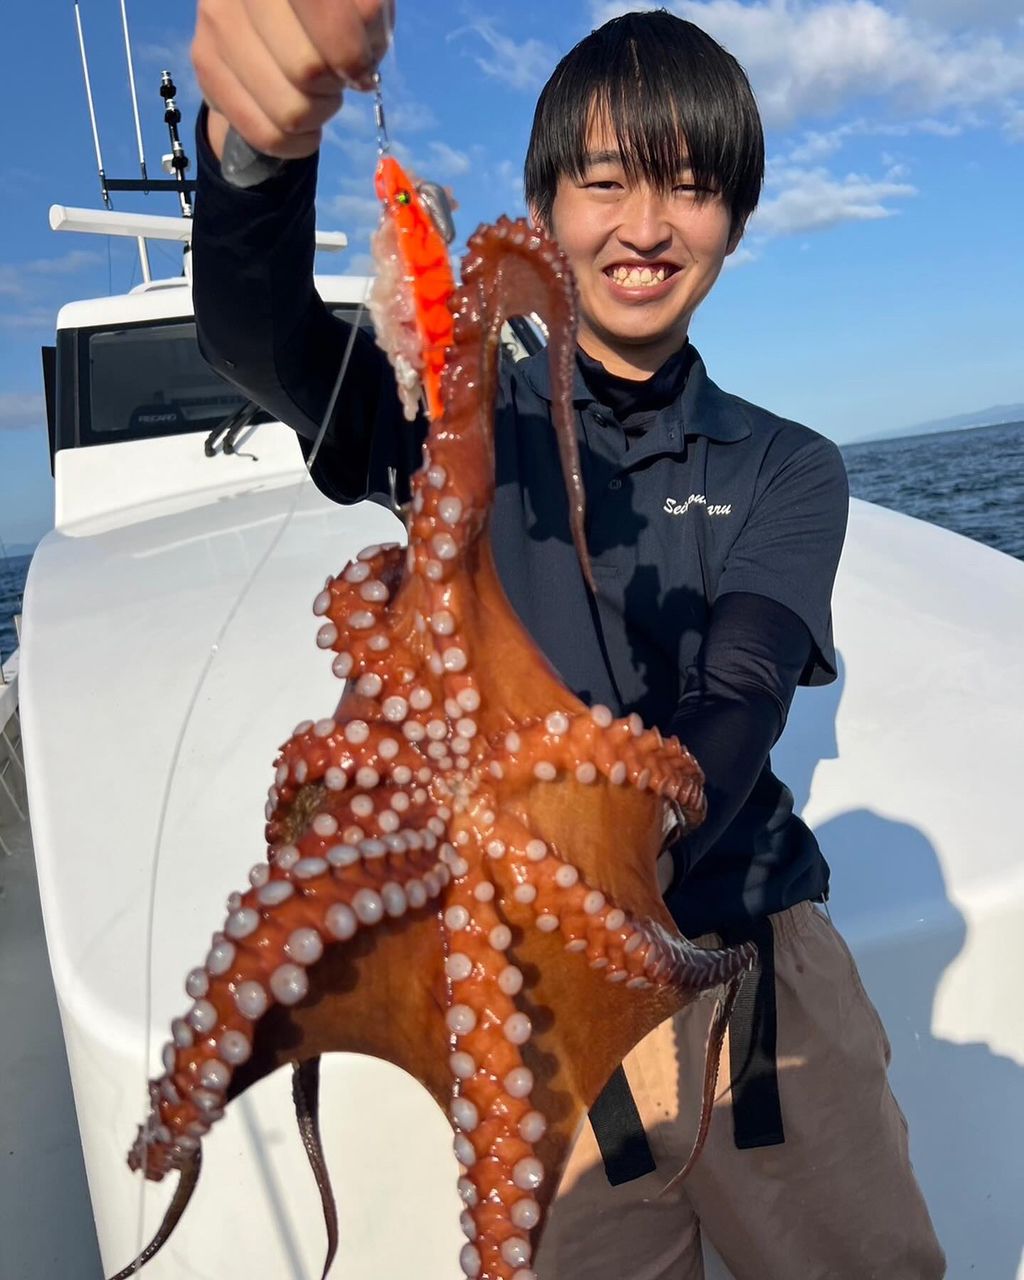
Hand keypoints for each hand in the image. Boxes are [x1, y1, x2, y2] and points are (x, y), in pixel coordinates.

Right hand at [192, 0, 394, 160]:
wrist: (270, 10)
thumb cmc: (330, 5)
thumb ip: (367, 13)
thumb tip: (358, 64)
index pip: (326, 13)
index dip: (352, 53)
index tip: (361, 67)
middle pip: (307, 69)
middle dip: (334, 86)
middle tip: (335, 77)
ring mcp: (217, 20)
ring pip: (289, 110)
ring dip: (318, 115)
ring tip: (317, 94)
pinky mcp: (205, 59)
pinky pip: (265, 133)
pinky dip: (298, 142)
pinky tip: (304, 124)